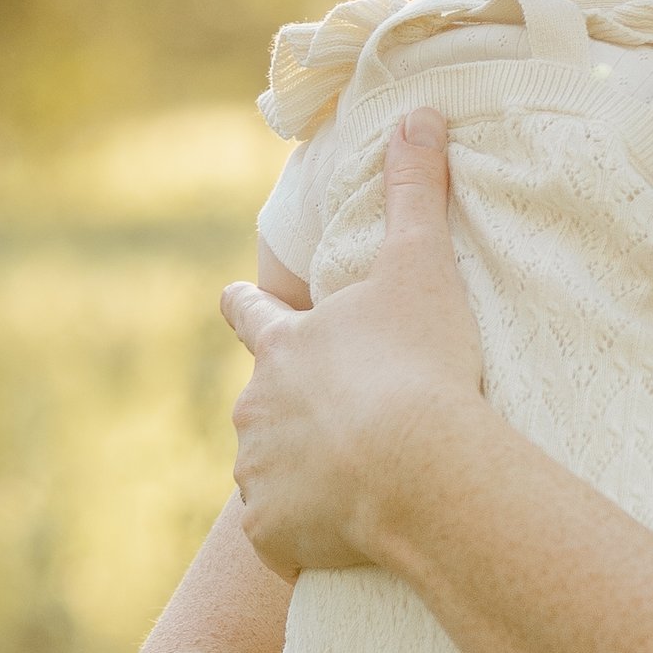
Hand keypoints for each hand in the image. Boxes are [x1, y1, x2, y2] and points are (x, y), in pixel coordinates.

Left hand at [220, 111, 484, 578]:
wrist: (415, 468)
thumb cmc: (417, 363)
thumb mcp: (420, 266)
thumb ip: (415, 192)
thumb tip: (421, 112)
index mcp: (282, 346)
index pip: (246, 315)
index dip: (242, 308)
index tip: (231, 300)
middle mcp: (254, 408)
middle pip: (260, 406)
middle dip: (289, 413)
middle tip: (340, 424)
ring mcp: (258, 474)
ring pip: (269, 475)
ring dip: (299, 478)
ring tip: (353, 487)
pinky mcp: (272, 534)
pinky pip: (283, 539)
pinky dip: (304, 539)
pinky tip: (344, 540)